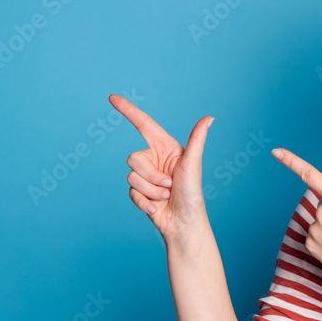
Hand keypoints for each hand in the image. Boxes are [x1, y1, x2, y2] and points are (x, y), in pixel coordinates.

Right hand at [109, 94, 212, 242]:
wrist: (184, 222)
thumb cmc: (192, 193)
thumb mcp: (193, 164)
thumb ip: (197, 140)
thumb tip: (209, 118)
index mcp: (165, 147)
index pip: (143, 124)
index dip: (128, 110)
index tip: (112, 97)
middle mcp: (154, 159)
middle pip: (133, 158)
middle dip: (151, 176)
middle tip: (170, 184)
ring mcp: (145, 176)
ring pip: (132, 176)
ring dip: (151, 190)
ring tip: (166, 196)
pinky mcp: (139, 193)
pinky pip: (131, 193)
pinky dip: (145, 202)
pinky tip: (157, 208)